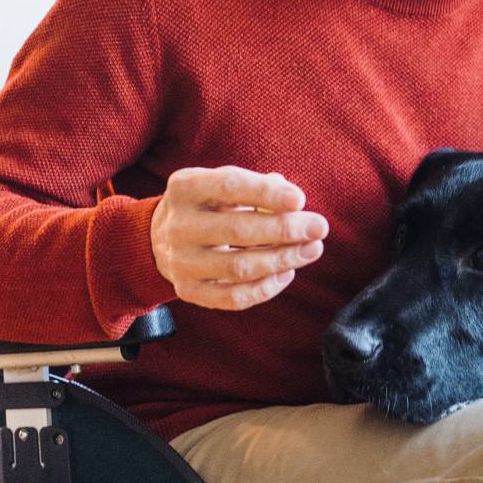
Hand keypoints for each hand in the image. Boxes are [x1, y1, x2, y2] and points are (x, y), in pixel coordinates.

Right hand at [150, 166, 327, 310]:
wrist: (162, 237)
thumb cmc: (210, 205)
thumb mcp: (224, 184)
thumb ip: (259, 186)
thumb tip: (295, 202)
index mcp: (185, 187)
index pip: (228, 186)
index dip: (266, 193)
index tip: (301, 200)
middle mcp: (177, 225)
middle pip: (237, 230)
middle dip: (285, 230)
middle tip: (320, 228)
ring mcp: (179, 262)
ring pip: (239, 267)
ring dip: (282, 260)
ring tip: (312, 250)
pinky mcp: (187, 290)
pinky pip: (233, 297)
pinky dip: (266, 288)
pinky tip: (287, 273)